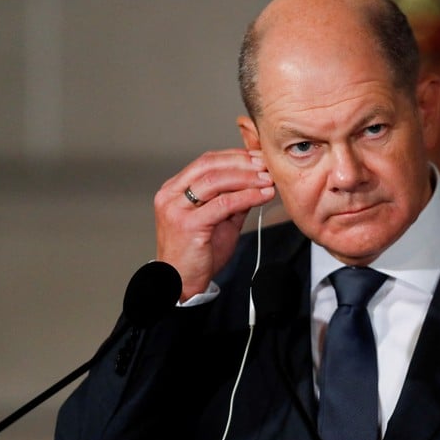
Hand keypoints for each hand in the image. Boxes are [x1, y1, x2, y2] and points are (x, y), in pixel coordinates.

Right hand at [154, 149, 275, 299]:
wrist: (181, 282)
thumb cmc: (198, 253)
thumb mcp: (219, 219)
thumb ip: (233, 199)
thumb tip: (257, 181)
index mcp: (174, 189)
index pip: (206, 161)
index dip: (235, 156)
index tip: (258, 157)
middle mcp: (171, 195)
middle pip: (210, 165)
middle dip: (243, 163)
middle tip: (267, 165)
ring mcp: (176, 208)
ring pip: (216, 181)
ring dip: (248, 178)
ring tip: (268, 179)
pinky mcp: (188, 224)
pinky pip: (223, 204)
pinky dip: (247, 196)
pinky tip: (263, 195)